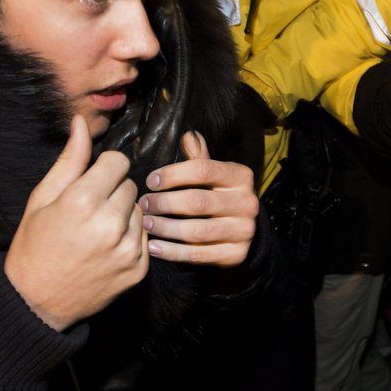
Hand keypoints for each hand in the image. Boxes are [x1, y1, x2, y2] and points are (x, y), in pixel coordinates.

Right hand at [4, 116, 147, 330]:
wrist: (35, 302)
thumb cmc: (34, 245)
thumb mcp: (43, 198)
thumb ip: (70, 159)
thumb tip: (81, 122)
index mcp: (82, 201)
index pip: (118, 161)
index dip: (104, 168)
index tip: (91, 181)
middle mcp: (109, 224)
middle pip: (131, 185)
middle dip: (113, 190)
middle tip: (91, 209)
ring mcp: (127, 249)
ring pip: (139, 210)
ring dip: (123, 214)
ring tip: (97, 230)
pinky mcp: (138, 270)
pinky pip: (144, 236)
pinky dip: (129, 238)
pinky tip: (106, 248)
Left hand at [139, 131, 257, 266]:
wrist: (240, 230)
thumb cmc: (218, 194)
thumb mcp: (213, 174)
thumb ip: (199, 157)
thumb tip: (188, 136)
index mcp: (241, 176)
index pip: (203, 170)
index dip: (173, 174)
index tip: (150, 181)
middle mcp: (247, 203)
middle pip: (198, 201)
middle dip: (164, 203)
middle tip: (143, 204)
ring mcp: (243, 231)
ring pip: (196, 231)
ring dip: (165, 228)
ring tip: (145, 224)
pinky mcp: (236, 255)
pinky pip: (198, 255)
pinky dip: (172, 252)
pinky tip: (154, 247)